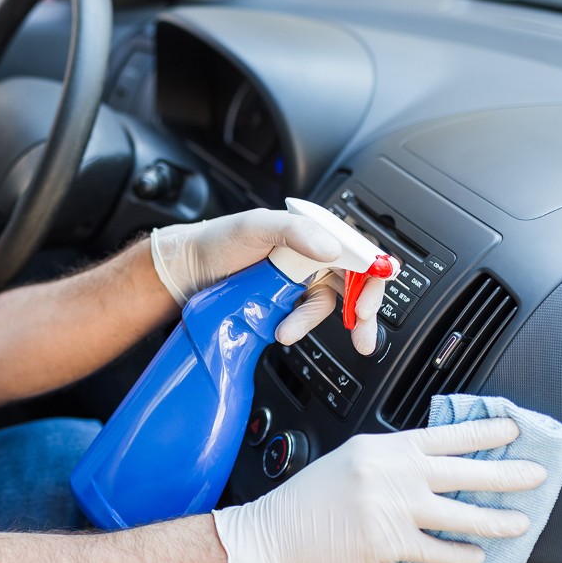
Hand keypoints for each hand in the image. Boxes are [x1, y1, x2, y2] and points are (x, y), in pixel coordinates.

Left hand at [150, 209, 388, 353]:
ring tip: (287, 331)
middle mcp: (312, 255)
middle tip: (363, 336)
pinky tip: (281, 330)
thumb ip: (295, 231)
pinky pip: (303, 318)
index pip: (357, 251)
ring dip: (312, 322)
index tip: (368, 301)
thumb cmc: (220, 240)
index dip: (372, 276)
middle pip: (354, 283)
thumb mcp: (256, 226)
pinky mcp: (286, 303)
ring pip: (327, 305)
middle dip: (363, 313)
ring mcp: (300, 281)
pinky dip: (297, 327)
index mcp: (313, 232)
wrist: (189, 270)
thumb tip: (330, 249)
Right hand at [210, 420, 547, 562]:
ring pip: (459, 512)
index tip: (511, 429)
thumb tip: (429, 473)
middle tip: (535, 472)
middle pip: (461, 469)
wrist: (269, 536)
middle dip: (506, 471)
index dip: (482, 432)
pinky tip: (476, 556)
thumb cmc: (302, 505)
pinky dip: (461, 555)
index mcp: (378, 447)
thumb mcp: (345, 466)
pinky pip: (438, 549)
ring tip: (520, 521)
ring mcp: (389, 505)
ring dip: (496, 518)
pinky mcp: (386, 541)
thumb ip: (386, 465)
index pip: (441, 434)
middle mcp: (388, 471)